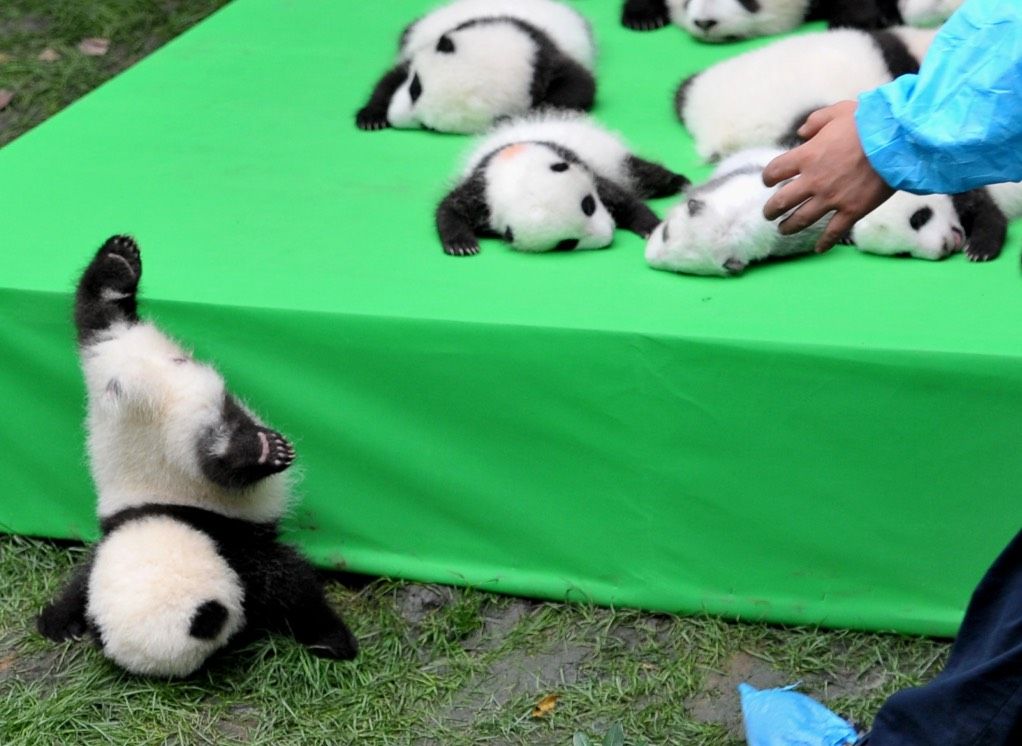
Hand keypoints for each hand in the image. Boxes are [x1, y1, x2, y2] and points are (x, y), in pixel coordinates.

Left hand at [762, 101, 894, 252]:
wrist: (898, 140)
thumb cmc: (868, 121)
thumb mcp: (836, 111)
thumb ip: (815, 122)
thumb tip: (801, 132)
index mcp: (807, 156)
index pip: (775, 171)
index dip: (768, 177)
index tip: (768, 181)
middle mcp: (814, 181)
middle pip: (781, 201)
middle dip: (771, 210)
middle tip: (769, 213)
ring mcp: (832, 198)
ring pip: (801, 220)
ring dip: (788, 227)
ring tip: (783, 229)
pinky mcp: (852, 210)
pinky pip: (834, 232)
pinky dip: (825, 242)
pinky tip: (818, 249)